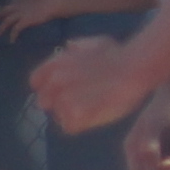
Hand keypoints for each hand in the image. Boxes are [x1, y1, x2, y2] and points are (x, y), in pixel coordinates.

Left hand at [27, 34, 151, 135]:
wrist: (132, 69)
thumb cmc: (117, 54)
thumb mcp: (93, 43)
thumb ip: (77, 47)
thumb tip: (69, 46)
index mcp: (54, 65)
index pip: (36, 82)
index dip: (49, 88)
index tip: (62, 91)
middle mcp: (53, 82)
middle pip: (44, 102)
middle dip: (58, 103)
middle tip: (81, 102)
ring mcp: (62, 99)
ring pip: (58, 115)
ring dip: (72, 114)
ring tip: (92, 107)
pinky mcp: (74, 115)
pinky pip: (69, 127)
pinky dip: (80, 125)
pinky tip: (94, 116)